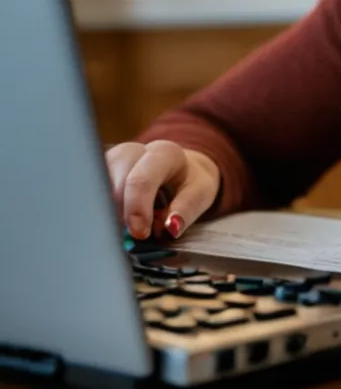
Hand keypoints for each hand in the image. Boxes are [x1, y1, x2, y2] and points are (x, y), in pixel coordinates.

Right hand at [106, 140, 220, 239]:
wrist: (182, 169)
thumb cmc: (190, 182)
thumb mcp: (201, 193)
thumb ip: (187, 209)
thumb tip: (171, 227)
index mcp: (163, 153)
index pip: (141, 180)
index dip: (137, 209)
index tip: (140, 234)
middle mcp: (132, 151)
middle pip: (113, 185)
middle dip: (120, 215)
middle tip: (131, 237)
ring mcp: (111, 160)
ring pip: (97, 190)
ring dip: (108, 215)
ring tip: (124, 229)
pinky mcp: (98, 172)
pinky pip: (92, 194)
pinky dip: (100, 213)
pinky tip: (111, 223)